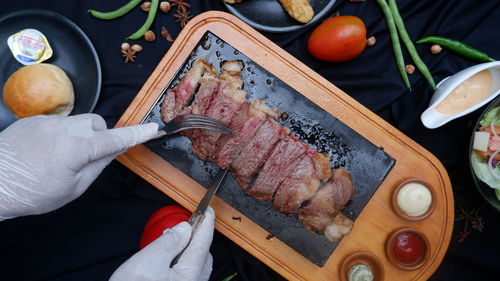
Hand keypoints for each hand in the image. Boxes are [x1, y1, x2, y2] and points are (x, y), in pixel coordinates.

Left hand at [0, 114, 157, 219]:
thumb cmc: (34, 193)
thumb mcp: (73, 188)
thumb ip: (98, 166)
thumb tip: (115, 149)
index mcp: (78, 148)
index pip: (115, 138)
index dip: (137, 134)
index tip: (154, 127)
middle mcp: (65, 128)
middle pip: (96, 123)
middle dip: (100, 136)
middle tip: (88, 158)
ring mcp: (47, 121)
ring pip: (77, 121)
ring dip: (80, 134)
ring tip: (62, 156)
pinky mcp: (32, 119)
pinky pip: (58, 122)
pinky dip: (61, 133)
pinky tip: (46, 151)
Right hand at [110, 207, 214, 280]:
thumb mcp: (150, 261)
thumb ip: (170, 242)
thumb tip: (185, 228)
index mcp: (191, 274)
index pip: (204, 242)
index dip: (206, 223)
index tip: (208, 210)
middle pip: (203, 255)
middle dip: (197, 238)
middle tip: (184, 224)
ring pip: (195, 266)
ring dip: (188, 251)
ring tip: (172, 242)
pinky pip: (187, 275)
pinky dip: (181, 263)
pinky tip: (168, 260)